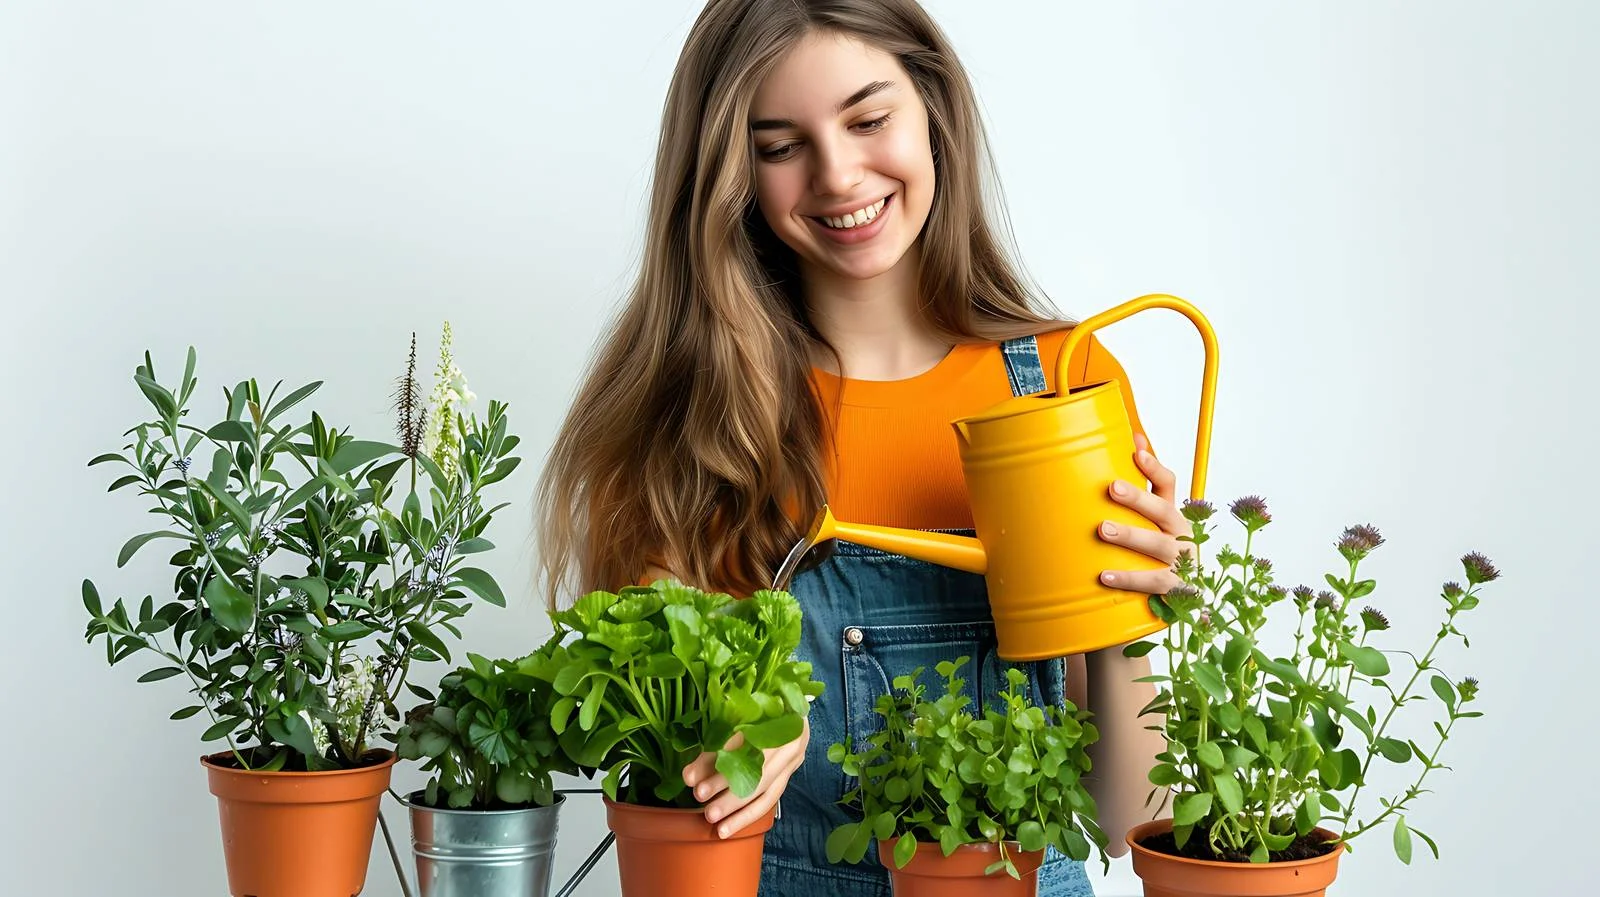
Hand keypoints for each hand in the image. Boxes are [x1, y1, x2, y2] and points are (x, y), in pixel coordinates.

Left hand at [682, 716, 808, 837]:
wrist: (787, 705)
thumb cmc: (754, 709)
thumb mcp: (734, 716)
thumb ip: (713, 744)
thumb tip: (689, 776)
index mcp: (774, 714)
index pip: (741, 740)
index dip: (715, 759)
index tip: (690, 777)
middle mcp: (788, 737)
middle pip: (756, 768)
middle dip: (726, 787)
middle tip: (700, 798)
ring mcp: (792, 757)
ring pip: (765, 790)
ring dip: (738, 810)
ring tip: (714, 823)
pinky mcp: (789, 773)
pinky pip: (770, 800)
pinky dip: (748, 816)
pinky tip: (728, 828)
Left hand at [1096, 433, 1189, 594]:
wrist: (1188, 599)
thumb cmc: (1162, 552)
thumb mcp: (1153, 520)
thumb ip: (1143, 485)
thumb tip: (1134, 438)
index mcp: (1173, 514)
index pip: (1168, 484)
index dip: (1154, 467)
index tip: (1136, 452)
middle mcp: (1181, 534)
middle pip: (1164, 510)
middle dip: (1138, 498)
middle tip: (1112, 487)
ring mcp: (1181, 561)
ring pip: (1158, 546)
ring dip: (1131, 535)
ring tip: (1103, 528)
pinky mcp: (1177, 588)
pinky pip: (1153, 582)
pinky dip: (1130, 579)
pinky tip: (1104, 575)